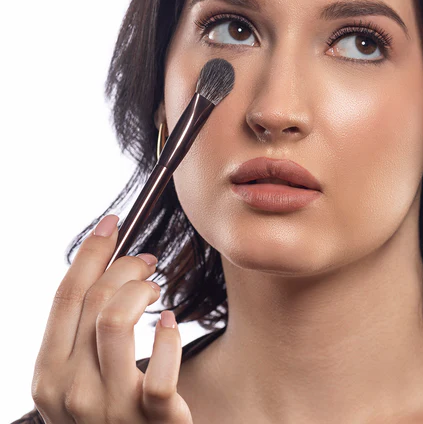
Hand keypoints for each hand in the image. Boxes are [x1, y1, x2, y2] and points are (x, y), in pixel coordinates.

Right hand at [31, 214, 192, 422]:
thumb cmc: (112, 412)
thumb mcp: (82, 375)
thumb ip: (82, 333)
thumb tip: (102, 268)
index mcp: (48, 375)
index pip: (64, 297)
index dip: (90, 253)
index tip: (113, 222)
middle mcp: (69, 393)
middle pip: (94, 300)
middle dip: (126, 266)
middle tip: (148, 262)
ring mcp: (108, 411)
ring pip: (115, 321)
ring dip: (141, 291)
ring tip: (156, 291)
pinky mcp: (151, 423)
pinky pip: (158, 373)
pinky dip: (168, 338)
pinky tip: (170, 324)